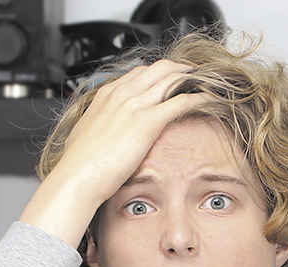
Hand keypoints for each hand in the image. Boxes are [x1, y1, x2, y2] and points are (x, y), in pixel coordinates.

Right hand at [19, 60, 213, 244]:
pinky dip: (198, 98)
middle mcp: (122, 93)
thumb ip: (99, 131)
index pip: (138, 73)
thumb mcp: (87, 138)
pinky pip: (181, 101)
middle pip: (158, 68)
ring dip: (192, 79)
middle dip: (179, 70)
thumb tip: (101, 142)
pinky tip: (210, 100)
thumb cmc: (79, 165)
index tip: (169, 80)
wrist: (77, 176)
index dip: (158, 75)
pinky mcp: (148, 121)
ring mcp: (135, 105)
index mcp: (107, 95)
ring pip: (171, 78)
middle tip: (195, 77)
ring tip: (208, 85)